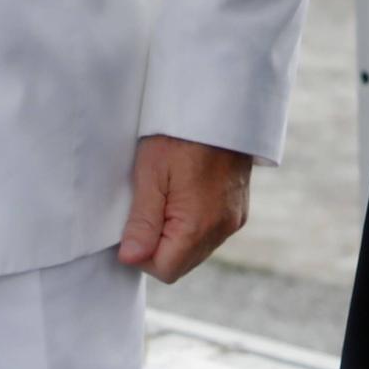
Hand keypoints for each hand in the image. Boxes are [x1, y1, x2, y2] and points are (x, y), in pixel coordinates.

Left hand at [116, 136, 250, 283]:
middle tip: (148, 202)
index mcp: (199, 226)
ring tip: (166, 192)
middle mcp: (222, 229)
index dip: (141, 253)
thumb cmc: (181, 132)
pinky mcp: (239, 207)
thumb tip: (130, 260)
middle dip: (159, 243)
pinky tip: (184, 191)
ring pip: (195, 248)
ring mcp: (234, 218)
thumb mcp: (151, 172)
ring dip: (176, 233)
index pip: (164, 270)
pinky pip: (210, 231)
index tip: (133, 220)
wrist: (221, 99)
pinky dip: (193, 222)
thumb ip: (142, 221)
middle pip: (181, 262)